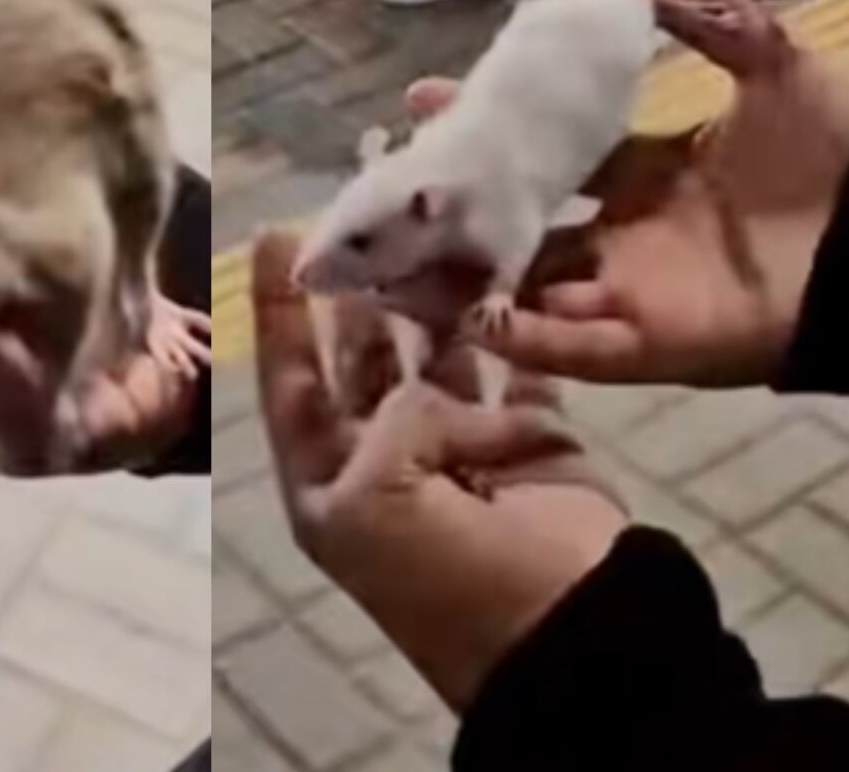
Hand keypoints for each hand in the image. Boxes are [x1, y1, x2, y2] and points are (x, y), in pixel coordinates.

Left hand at [252, 230, 624, 711]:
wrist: (568, 623)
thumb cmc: (450, 572)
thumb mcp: (378, 498)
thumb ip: (390, 416)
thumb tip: (439, 390)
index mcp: (333, 488)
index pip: (294, 385)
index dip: (283, 317)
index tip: (280, 235)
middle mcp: (388, 464)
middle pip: (363, 364)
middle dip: (363, 301)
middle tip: (373, 226)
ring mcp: (462, 450)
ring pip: (439, 360)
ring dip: (436, 310)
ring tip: (439, 246)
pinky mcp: (530, 438)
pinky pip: (515, 371)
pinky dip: (512, 336)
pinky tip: (506, 283)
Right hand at [408, 0, 848, 386]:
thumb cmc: (828, 155)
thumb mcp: (769, 59)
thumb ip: (703, 8)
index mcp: (648, 173)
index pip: (550, 153)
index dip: (493, 129)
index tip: (426, 97)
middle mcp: (626, 236)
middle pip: (522, 225)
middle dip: (460, 208)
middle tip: (394, 180)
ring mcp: (631, 295)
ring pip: (529, 291)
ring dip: (468, 277)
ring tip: (396, 256)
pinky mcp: (646, 346)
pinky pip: (568, 346)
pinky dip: (519, 334)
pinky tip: (468, 310)